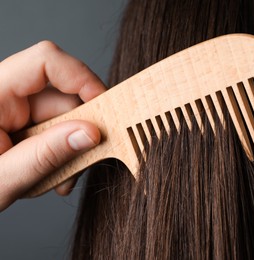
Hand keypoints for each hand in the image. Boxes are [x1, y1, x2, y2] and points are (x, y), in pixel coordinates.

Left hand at [0, 41, 105, 210]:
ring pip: (65, 119)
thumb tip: (90, 133)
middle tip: (85, 161)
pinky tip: (53, 177)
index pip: (45, 62)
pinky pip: (57, 132)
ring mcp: (15, 111)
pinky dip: (63, 155)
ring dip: (71, 151)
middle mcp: (6, 95)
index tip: (103, 108)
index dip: (81, 77)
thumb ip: (44, 155)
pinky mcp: (23, 126)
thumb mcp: (1, 178)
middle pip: (63, 98)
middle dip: (80, 132)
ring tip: (59, 181)